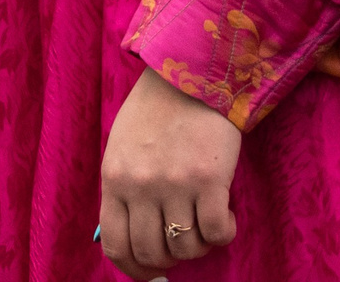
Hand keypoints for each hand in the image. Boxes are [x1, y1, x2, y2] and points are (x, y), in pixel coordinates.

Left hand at [98, 70, 240, 274]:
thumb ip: (124, 190)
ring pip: (186, 248)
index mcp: (114, 179)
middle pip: (152, 253)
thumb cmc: (154, 113)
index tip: (152, 273)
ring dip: (198, 245)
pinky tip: (224, 213)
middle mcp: (141, 186)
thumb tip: (135, 238)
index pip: (116, 246)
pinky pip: (218, 234)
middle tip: (182, 243)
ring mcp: (174, 185)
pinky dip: (223, 233)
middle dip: (169, 259)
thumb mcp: (122, 149)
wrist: (189, 76)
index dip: (135, 270)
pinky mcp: (209, 181)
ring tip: (202, 220)